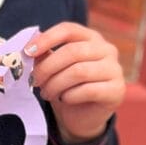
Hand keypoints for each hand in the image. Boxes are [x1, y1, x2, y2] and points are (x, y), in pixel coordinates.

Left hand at [28, 22, 123, 144]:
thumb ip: (43, 55)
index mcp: (90, 38)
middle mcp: (107, 50)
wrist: (81, 115)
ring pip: (79, 72)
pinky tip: (64, 99)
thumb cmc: (64, 86)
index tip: (28, 52)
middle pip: (72, 51)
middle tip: (34, 81)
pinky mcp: (117, 90)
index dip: (47, 39)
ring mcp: (115, 69)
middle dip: (47, 68)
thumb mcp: (51, 68)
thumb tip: (28, 49)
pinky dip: (69, 96)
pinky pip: (88, 90)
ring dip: (56, 84)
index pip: (69, 29)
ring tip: (46, 93)